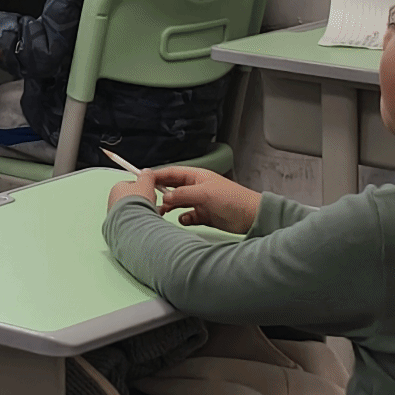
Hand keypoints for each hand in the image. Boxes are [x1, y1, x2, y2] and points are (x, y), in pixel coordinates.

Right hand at [130, 165, 261, 233]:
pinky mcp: (204, 216)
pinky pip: (187, 216)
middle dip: (160, 193)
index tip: (142, 180)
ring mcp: (200, 202)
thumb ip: (182, 194)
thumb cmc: (233, 199)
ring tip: (162, 212)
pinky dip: (183, 218)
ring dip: (169, 207)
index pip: (171, 173)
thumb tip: (164, 197)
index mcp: (196, 177)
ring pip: (178, 203)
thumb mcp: (204, 193)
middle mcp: (196, 188)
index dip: (156, 176)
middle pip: (172, 188)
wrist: (252, 217)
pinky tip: (184, 220)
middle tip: (149, 200)